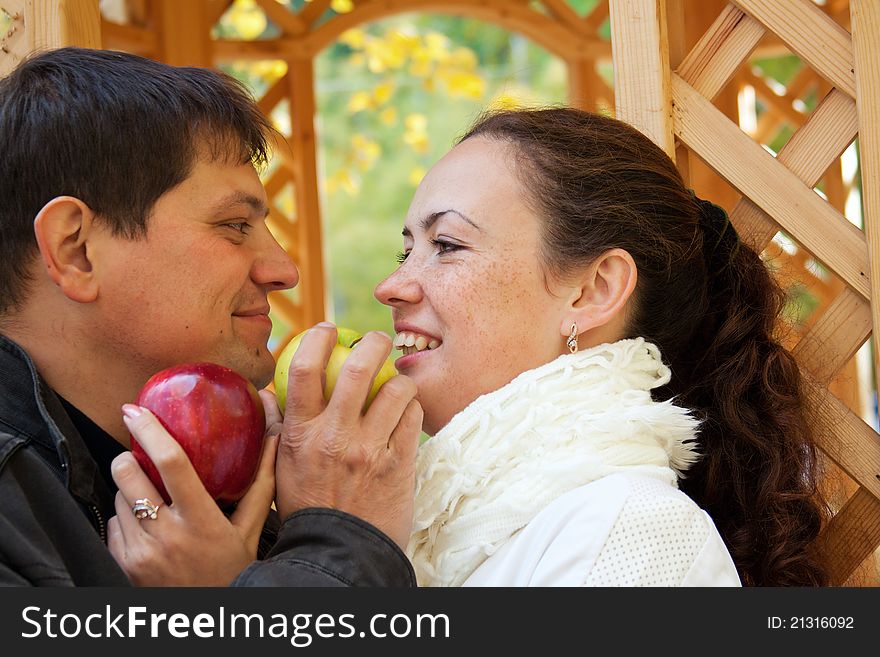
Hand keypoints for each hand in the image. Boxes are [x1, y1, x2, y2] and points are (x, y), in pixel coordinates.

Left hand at [107, 407, 277, 585]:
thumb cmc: (233, 570)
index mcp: (201, 520)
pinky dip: (125, 520)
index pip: (172, 463)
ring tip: (153, 503)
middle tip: (137, 456)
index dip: (151, 431)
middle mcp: (167, 536)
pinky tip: (147, 531)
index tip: (136, 411)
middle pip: (129, 475)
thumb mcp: (250, 529)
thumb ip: (260, 483)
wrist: (207, 616)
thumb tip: (275, 438)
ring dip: (129, 492)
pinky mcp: (123, 565)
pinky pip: (112, 526)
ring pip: (118, 500)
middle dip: (127, 458)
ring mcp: (141, 553)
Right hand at [275, 323, 421, 548]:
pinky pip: (414, 417)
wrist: (340, 552)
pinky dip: (412, 407)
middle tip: (377, 338)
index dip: (317, 338)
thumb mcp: (280, 468)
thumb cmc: (308, 507)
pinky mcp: (399, 464)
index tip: (327, 328)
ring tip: (397, 382)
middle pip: (357, 368)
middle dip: (372, 342)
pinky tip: (407, 411)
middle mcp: (334, 437)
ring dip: (399, 379)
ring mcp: (369, 450)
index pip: (304, 369)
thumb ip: (274, 427)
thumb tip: (269, 393)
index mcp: (299, 434)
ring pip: (395, 389)